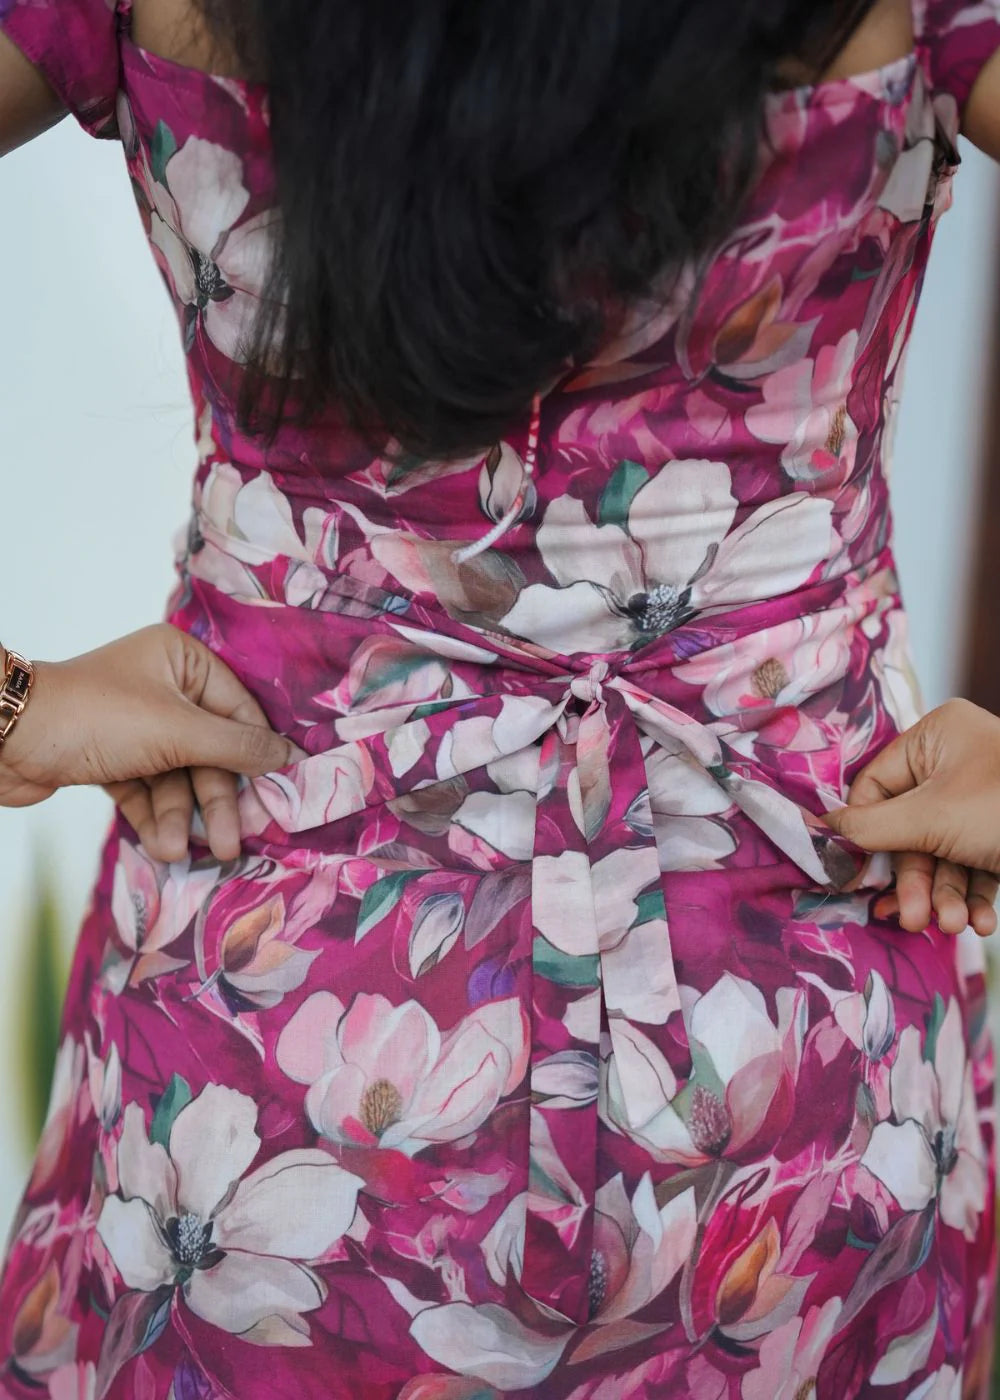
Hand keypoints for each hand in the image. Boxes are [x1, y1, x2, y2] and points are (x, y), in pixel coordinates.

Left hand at [0, 624, 293, 862]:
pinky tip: (159, 845)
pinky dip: (153, 815)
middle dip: (215, 800)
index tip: (281, 796)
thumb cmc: (98, 717)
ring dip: (180, 816)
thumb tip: (293, 757)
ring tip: (181, 851)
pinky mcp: (113, 756)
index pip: (238, 711)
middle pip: (209, 750)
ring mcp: (136, 724)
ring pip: (177, 775)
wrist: (6, 739)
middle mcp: (162, 687)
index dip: (258, 755)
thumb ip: (237, 747)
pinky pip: (147, 787)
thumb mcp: (177, 732)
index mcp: (182, 661)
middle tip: (231, 843)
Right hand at [824, 698, 999, 937]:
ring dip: (946, 896)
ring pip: (942, 854)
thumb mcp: (930, 818)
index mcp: (936, 737)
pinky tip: (982, 922)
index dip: (864, 834)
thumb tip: (815, 833)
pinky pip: (974, 865)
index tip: (855, 877)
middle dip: (916, 880)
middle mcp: (956, 763)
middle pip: (909, 828)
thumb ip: (868, 829)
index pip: (875, 787)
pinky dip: (975, 896)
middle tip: (911, 919)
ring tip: (954, 927)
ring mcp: (982, 800)